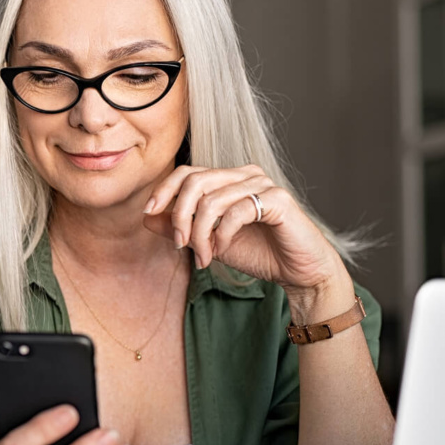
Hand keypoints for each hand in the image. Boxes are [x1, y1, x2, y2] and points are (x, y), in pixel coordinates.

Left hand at [142, 164, 349, 296]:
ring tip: (205, 256)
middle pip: (195, 181)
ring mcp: (263, 184)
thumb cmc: (258, 253)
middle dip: (180, 216)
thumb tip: (147, 216)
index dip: (164, 190)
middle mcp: (245, 175)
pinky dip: (222, 234)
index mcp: (228, 179)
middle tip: (180, 245)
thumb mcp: (209, 241)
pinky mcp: (278, 200)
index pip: (187, 172)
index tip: (149, 212)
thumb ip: (180, 228)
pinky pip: (236, 211)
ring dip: (200, 234)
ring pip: (212, 200)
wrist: (297, 272)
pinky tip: (222, 250)